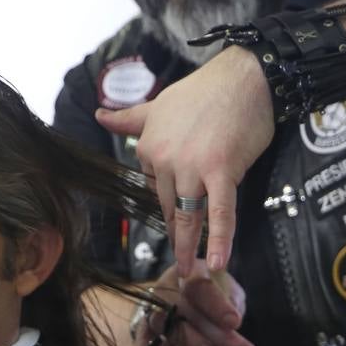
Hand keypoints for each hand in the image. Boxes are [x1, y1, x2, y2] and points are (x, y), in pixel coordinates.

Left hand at [96, 46, 272, 277]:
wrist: (245, 76)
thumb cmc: (205, 89)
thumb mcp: (160, 104)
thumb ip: (131, 118)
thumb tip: (100, 116)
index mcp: (149, 146)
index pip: (154, 185)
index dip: (166, 199)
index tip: (175, 214)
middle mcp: (167, 160)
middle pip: (168, 205)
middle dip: (175, 231)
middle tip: (180, 257)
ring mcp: (194, 167)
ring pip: (189, 214)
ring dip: (189, 246)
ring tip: (188, 270)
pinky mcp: (224, 172)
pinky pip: (220, 212)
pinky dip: (220, 238)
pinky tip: (217, 261)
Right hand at [130, 263, 255, 345]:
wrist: (185, 308)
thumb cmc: (212, 299)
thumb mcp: (229, 297)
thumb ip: (234, 313)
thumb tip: (241, 341)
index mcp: (188, 273)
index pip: (198, 285)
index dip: (216, 304)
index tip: (235, 322)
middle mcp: (165, 290)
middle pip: (177, 306)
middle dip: (207, 329)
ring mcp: (151, 314)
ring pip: (160, 325)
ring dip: (187, 341)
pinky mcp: (143, 338)